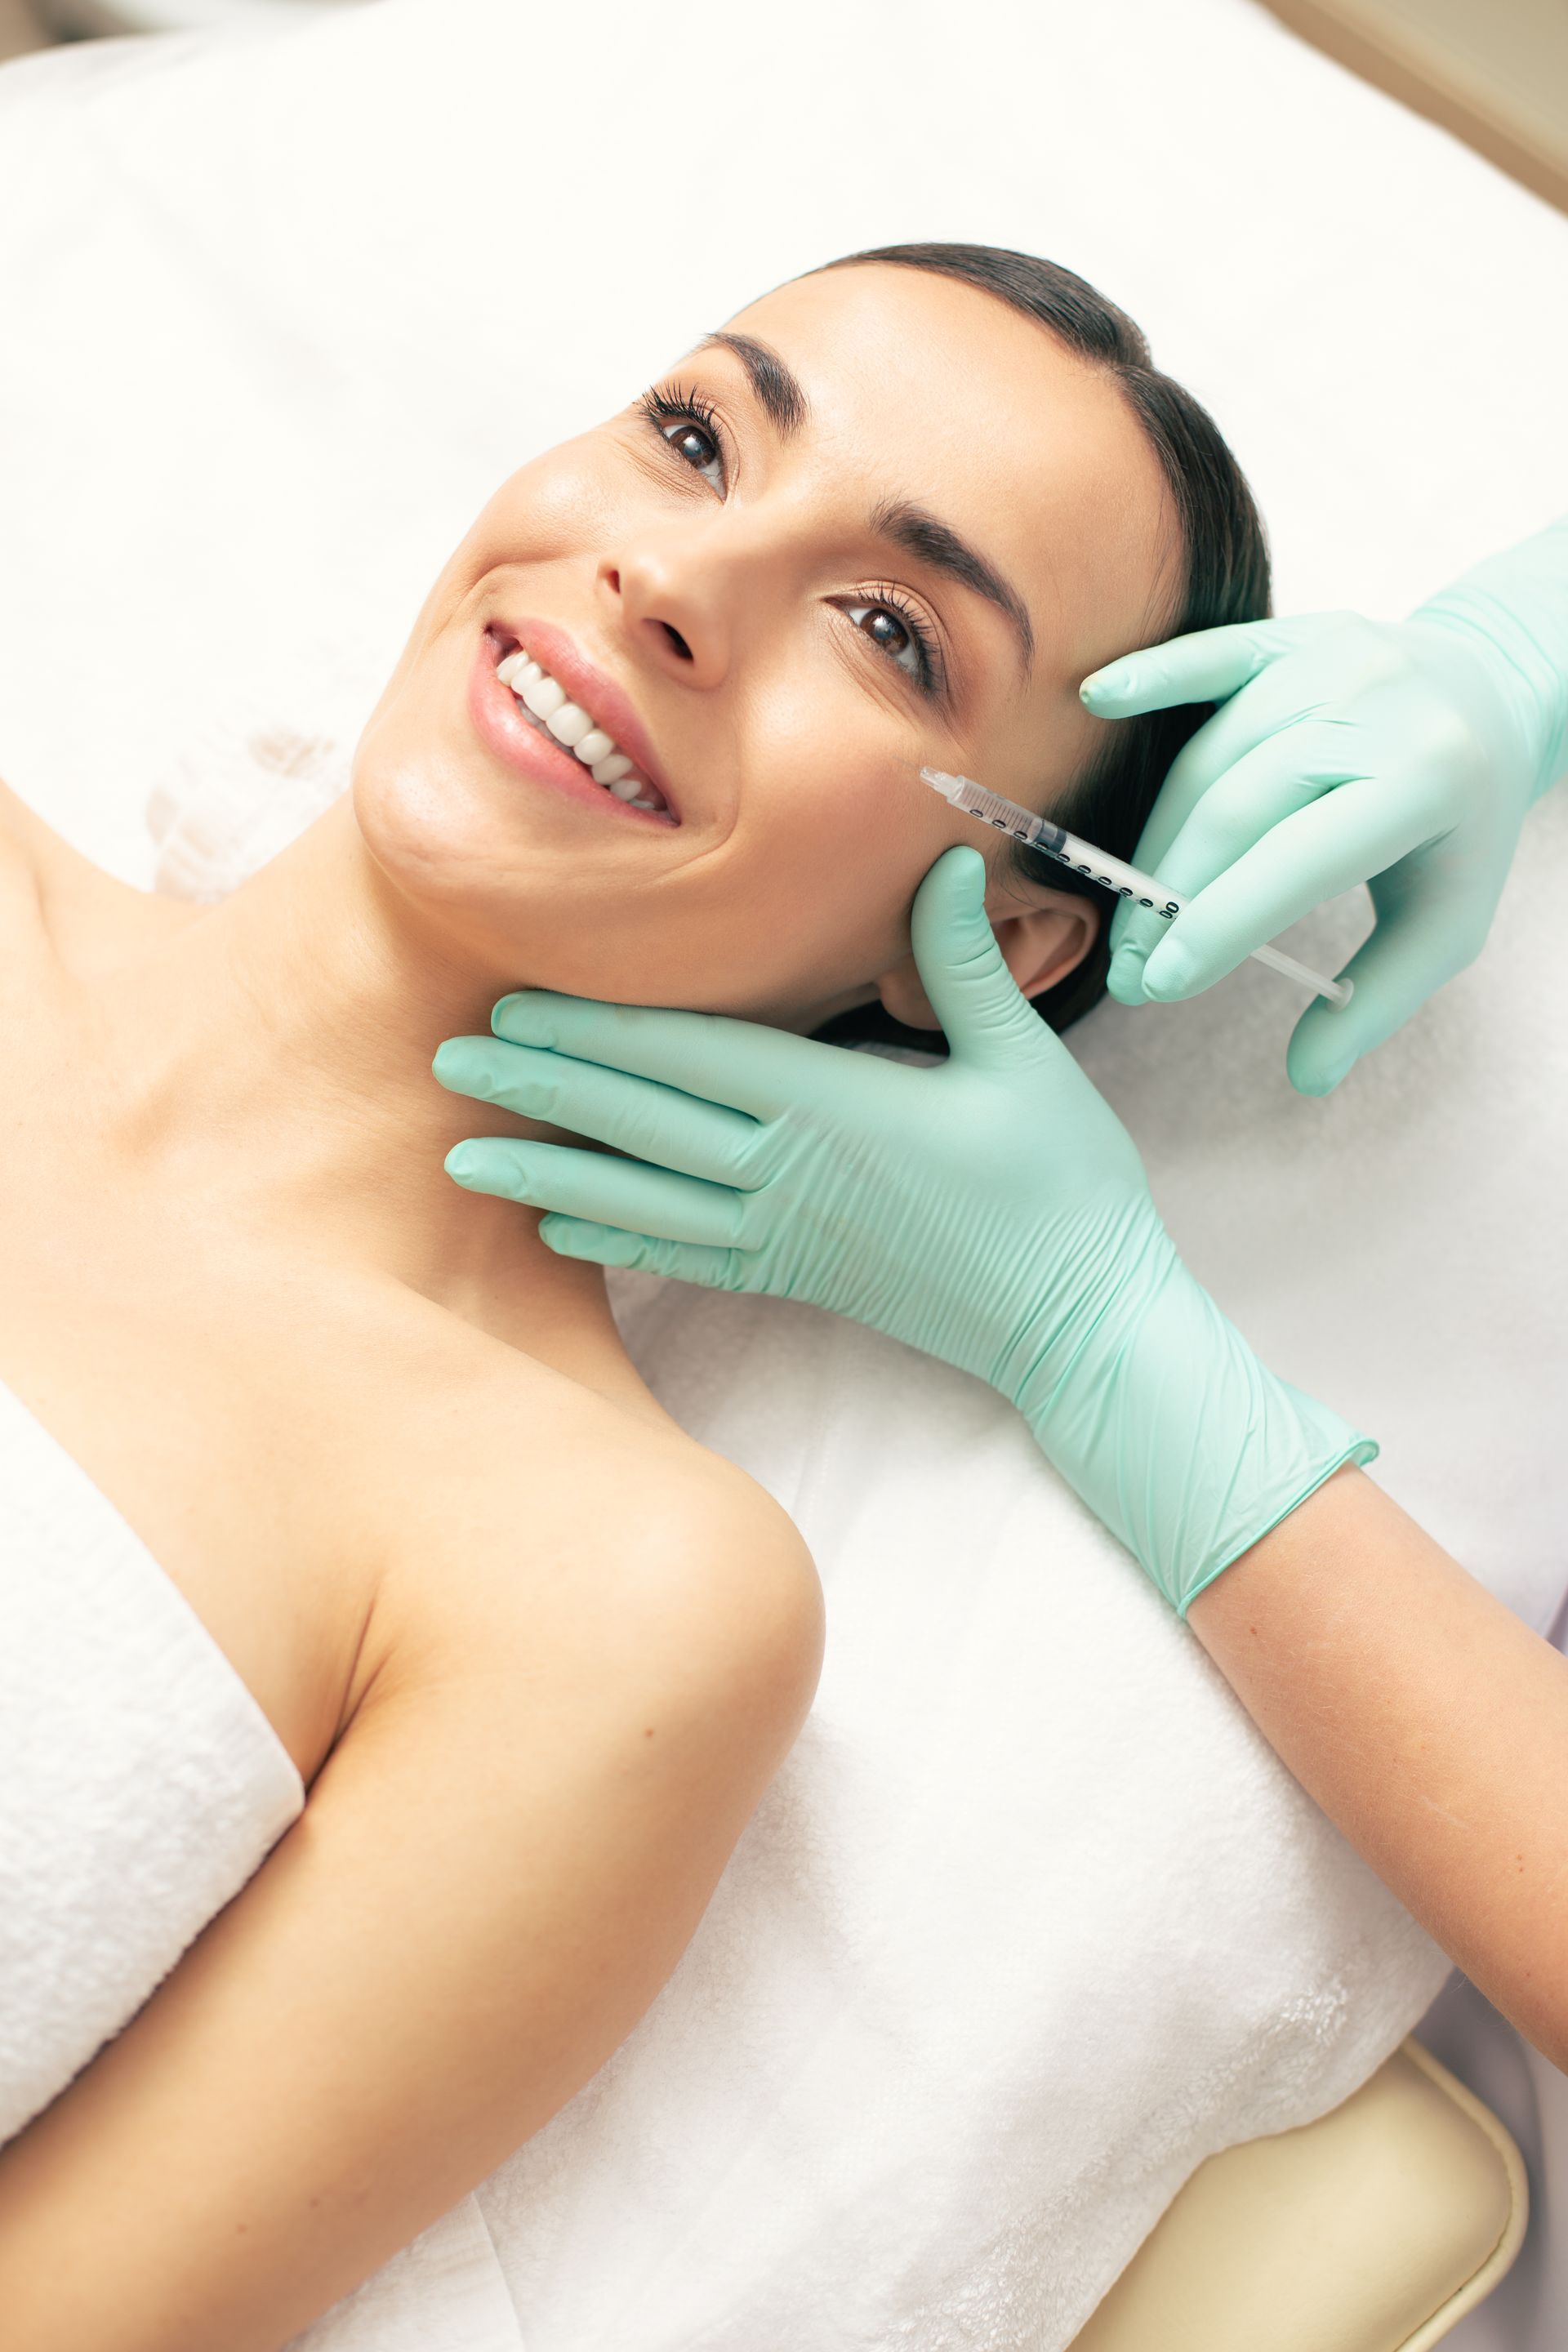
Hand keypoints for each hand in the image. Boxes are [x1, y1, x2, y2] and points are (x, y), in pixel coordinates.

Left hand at [434, 848, 1368, 1612]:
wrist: (1077, 1321)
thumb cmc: (1060, 1187)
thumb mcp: (1024, 1061)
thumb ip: (965, 964)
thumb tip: (946, 860)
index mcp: (834, 1107)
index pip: (688, 1057)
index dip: (594, 1028)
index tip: (515, 1000)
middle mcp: (789, 1171)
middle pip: (639, 1120)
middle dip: (540, 1087)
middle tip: (446, 1060)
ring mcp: (783, 1234)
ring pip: (638, 1195)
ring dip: (546, 1172)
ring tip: (460, 1160)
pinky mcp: (792, 1278)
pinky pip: (680, 1257)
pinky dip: (610, 1240)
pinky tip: (553, 1228)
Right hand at [1085, 521, 1567, 1094]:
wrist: (1496, 697)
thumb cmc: (1460, 828)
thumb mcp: (1446, 924)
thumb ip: (1377, 1003)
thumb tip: (1308, 1079)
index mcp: (1426, 779)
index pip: (1299, 860)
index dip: (1221, 924)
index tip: (1161, 982)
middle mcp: (1376, 707)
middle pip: (1236, 809)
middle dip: (1169, 900)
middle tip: (1130, 971)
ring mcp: (1332, 658)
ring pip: (1209, 759)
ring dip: (1154, 844)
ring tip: (1129, 919)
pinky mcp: (1296, 632)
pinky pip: (1209, 658)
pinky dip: (1152, 677)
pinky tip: (1098, 698)